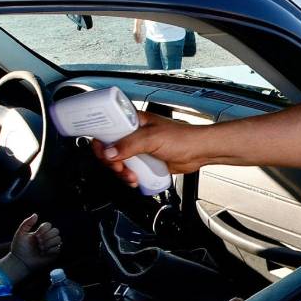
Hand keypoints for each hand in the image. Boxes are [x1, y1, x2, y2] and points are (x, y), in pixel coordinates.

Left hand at [10, 213, 61, 270]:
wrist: (20, 260)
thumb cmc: (19, 247)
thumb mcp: (20, 233)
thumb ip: (27, 223)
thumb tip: (36, 214)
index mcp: (40, 232)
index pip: (49, 225)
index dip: (44, 229)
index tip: (35, 235)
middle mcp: (47, 238)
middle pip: (56, 231)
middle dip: (47, 236)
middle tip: (38, 242)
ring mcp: (51, 246)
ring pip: (58, 239)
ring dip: (48, 243)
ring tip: (40, 248)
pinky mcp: (53, 254)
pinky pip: (58, 248)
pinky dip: (50, 250)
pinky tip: (43, 253)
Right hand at [91, 110, 207, 188]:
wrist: (198, 152)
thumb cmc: (182, 138)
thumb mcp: (152, 139)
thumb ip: (129, 145)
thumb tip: (110, 152)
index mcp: (133, 121)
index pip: (107, 127)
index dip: (101, 141)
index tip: (104, 153)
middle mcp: (133, 134)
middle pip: (109, 148)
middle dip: (112, 161)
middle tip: (120, 167)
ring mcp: (138, 148)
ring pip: (118, 162)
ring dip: (121, 172)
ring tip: (132, 176)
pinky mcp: (144, 161)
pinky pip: (129, 170)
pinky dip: (129, 177)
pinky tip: (136, 179)